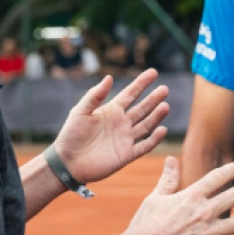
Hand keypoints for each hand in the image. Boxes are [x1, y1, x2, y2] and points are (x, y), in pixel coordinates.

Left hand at [53, 69, 169, 183]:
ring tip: (165, 106)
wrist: (67, 162)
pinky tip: (162, 130)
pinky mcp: (127, 155)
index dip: (142, 83)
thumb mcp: (80, 111)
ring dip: (156, 116)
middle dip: (154, 99)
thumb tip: (109, 77)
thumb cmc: (71, 135)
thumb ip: (95, 95)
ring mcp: (126, 139)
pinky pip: (144, 146)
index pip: (130, 94)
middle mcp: (122, 123)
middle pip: (142, 108)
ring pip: (146, 125)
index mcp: (112, 111)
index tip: (153, 72)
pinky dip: (154, 139)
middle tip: (165, 89)